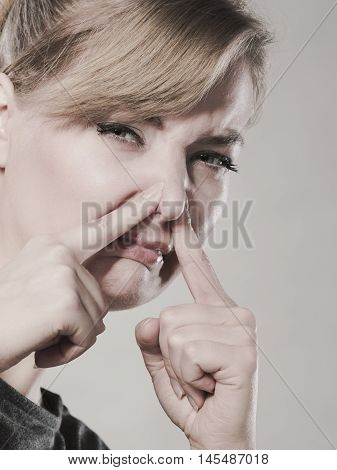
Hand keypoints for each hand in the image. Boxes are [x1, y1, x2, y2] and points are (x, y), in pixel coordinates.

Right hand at [0, 182, 163, 370]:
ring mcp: (62, 273)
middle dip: (77, 322)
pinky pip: (87, 336)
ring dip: (70, 338)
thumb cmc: (4, 319)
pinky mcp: (65, 302)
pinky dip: (67, 351)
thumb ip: (72, 296)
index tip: (158, 193)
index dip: (133, 212)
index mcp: (52, 244)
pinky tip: (41, 347)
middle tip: (40, 326)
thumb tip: (99, 324)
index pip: (100, 228)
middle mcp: (59, 251)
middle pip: (99, 296)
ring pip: (95, 319)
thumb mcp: (37, 292)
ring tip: (36, 335)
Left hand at [135, 205, 256, 449]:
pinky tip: (208, 387)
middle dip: (168, 353)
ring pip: (172, 333)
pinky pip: (185, 351)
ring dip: (178, 368)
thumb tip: (148, 321)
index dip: (188, 247)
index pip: (200, 273)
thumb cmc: (195, 400)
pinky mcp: (242, 350)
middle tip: (195, 375)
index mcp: (219, 312)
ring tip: (202, 382)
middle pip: (168, 315)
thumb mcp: (165, 364)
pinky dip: (186, 377)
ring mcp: (241, 330)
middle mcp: (235, 314)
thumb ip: (154, 339)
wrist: (218, 439)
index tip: (179, 219)